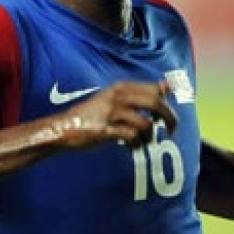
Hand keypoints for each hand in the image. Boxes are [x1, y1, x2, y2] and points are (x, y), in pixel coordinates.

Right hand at [55, 80, 177, 148]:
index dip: (168, 103)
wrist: (63, 128)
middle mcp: (118, 96)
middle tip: (171, 131)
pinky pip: (132, 137)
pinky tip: (130, 147)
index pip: (154, 90)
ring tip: (142, 142)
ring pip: (146, 123)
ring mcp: (112, 112)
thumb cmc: (91, 115)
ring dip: (149, 137)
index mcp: (121, 87)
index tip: (170, 116)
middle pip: (155, 103)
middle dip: (169, 119)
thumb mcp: (114, 98)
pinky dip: (136, 144)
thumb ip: (139, 94)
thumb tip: (167, 86)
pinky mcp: (106, 130)